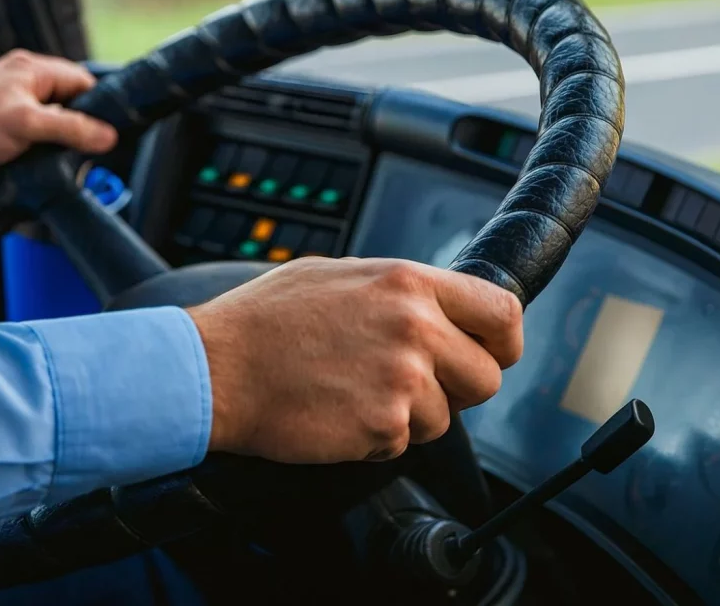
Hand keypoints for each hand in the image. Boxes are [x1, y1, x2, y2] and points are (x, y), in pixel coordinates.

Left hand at [0, 49, 118, 193]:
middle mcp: (23, 80)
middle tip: (80, 147)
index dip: (98, 106)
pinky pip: (39, 131)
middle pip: (72, 101)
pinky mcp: (5, 122)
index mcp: (30, 69)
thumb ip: (72, 128)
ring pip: (56, 119)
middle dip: (79, 125)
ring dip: (60, 139)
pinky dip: (44, 146)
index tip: (105, 130)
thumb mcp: (28, 126)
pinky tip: (39, 160)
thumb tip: (106, 135)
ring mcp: (13, 102)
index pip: (82, 81)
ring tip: (53, 154)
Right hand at [188, 257, 523, 463]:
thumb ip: (398, 290)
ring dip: (407, 416)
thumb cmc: (264, 320)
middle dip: (455, 389)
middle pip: (485, 378)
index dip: (503, 341)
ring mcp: (402, 380)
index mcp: (408, 283)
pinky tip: (337, 413)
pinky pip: (402, 443)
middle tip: (410, 385)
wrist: (216, 368)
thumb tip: (434, 305)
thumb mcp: (338, 275)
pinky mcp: (383, 426)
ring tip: (352, 392)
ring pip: (442, 419)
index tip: (492, 353)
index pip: (501, 312)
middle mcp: (415, 328)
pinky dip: (375, 438)